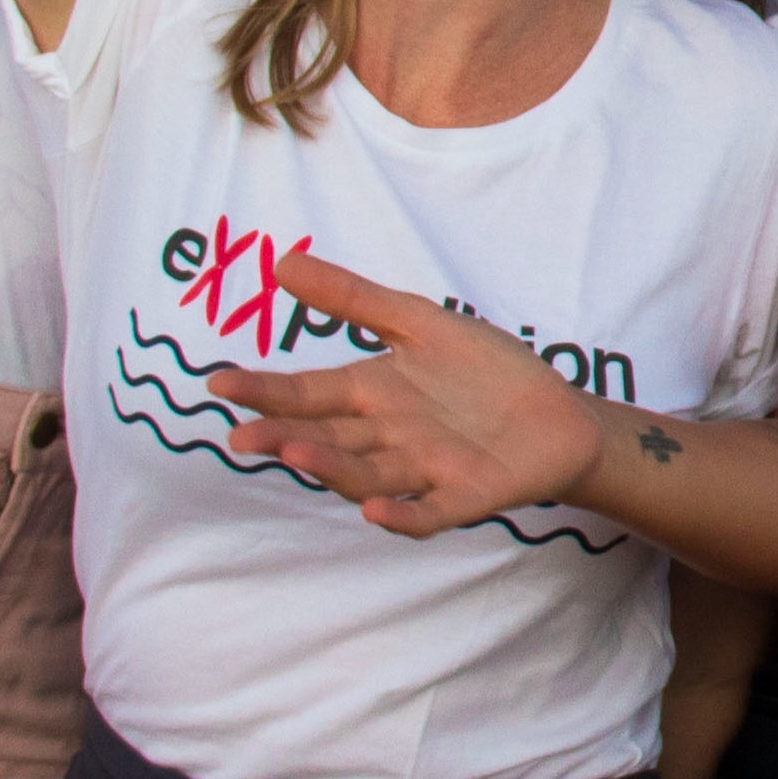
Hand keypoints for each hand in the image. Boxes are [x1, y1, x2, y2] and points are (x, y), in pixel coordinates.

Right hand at [201, 252, 605, 540]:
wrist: (559, 416)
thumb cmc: (484, 373)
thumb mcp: (419, 323)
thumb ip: (353, 299)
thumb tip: (281, 262)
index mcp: (372, 393)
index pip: (308, 393)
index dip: (265, 390)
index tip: (218, 382)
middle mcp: (388, 437)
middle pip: (327, 438)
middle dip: (284, 437)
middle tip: (241, 437)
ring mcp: (425, 470)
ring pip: (367, 474)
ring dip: (332, 468)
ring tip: (297, 453)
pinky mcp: (466, 496)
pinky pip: (428, 512)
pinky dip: (402, 516)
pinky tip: (374, 510)